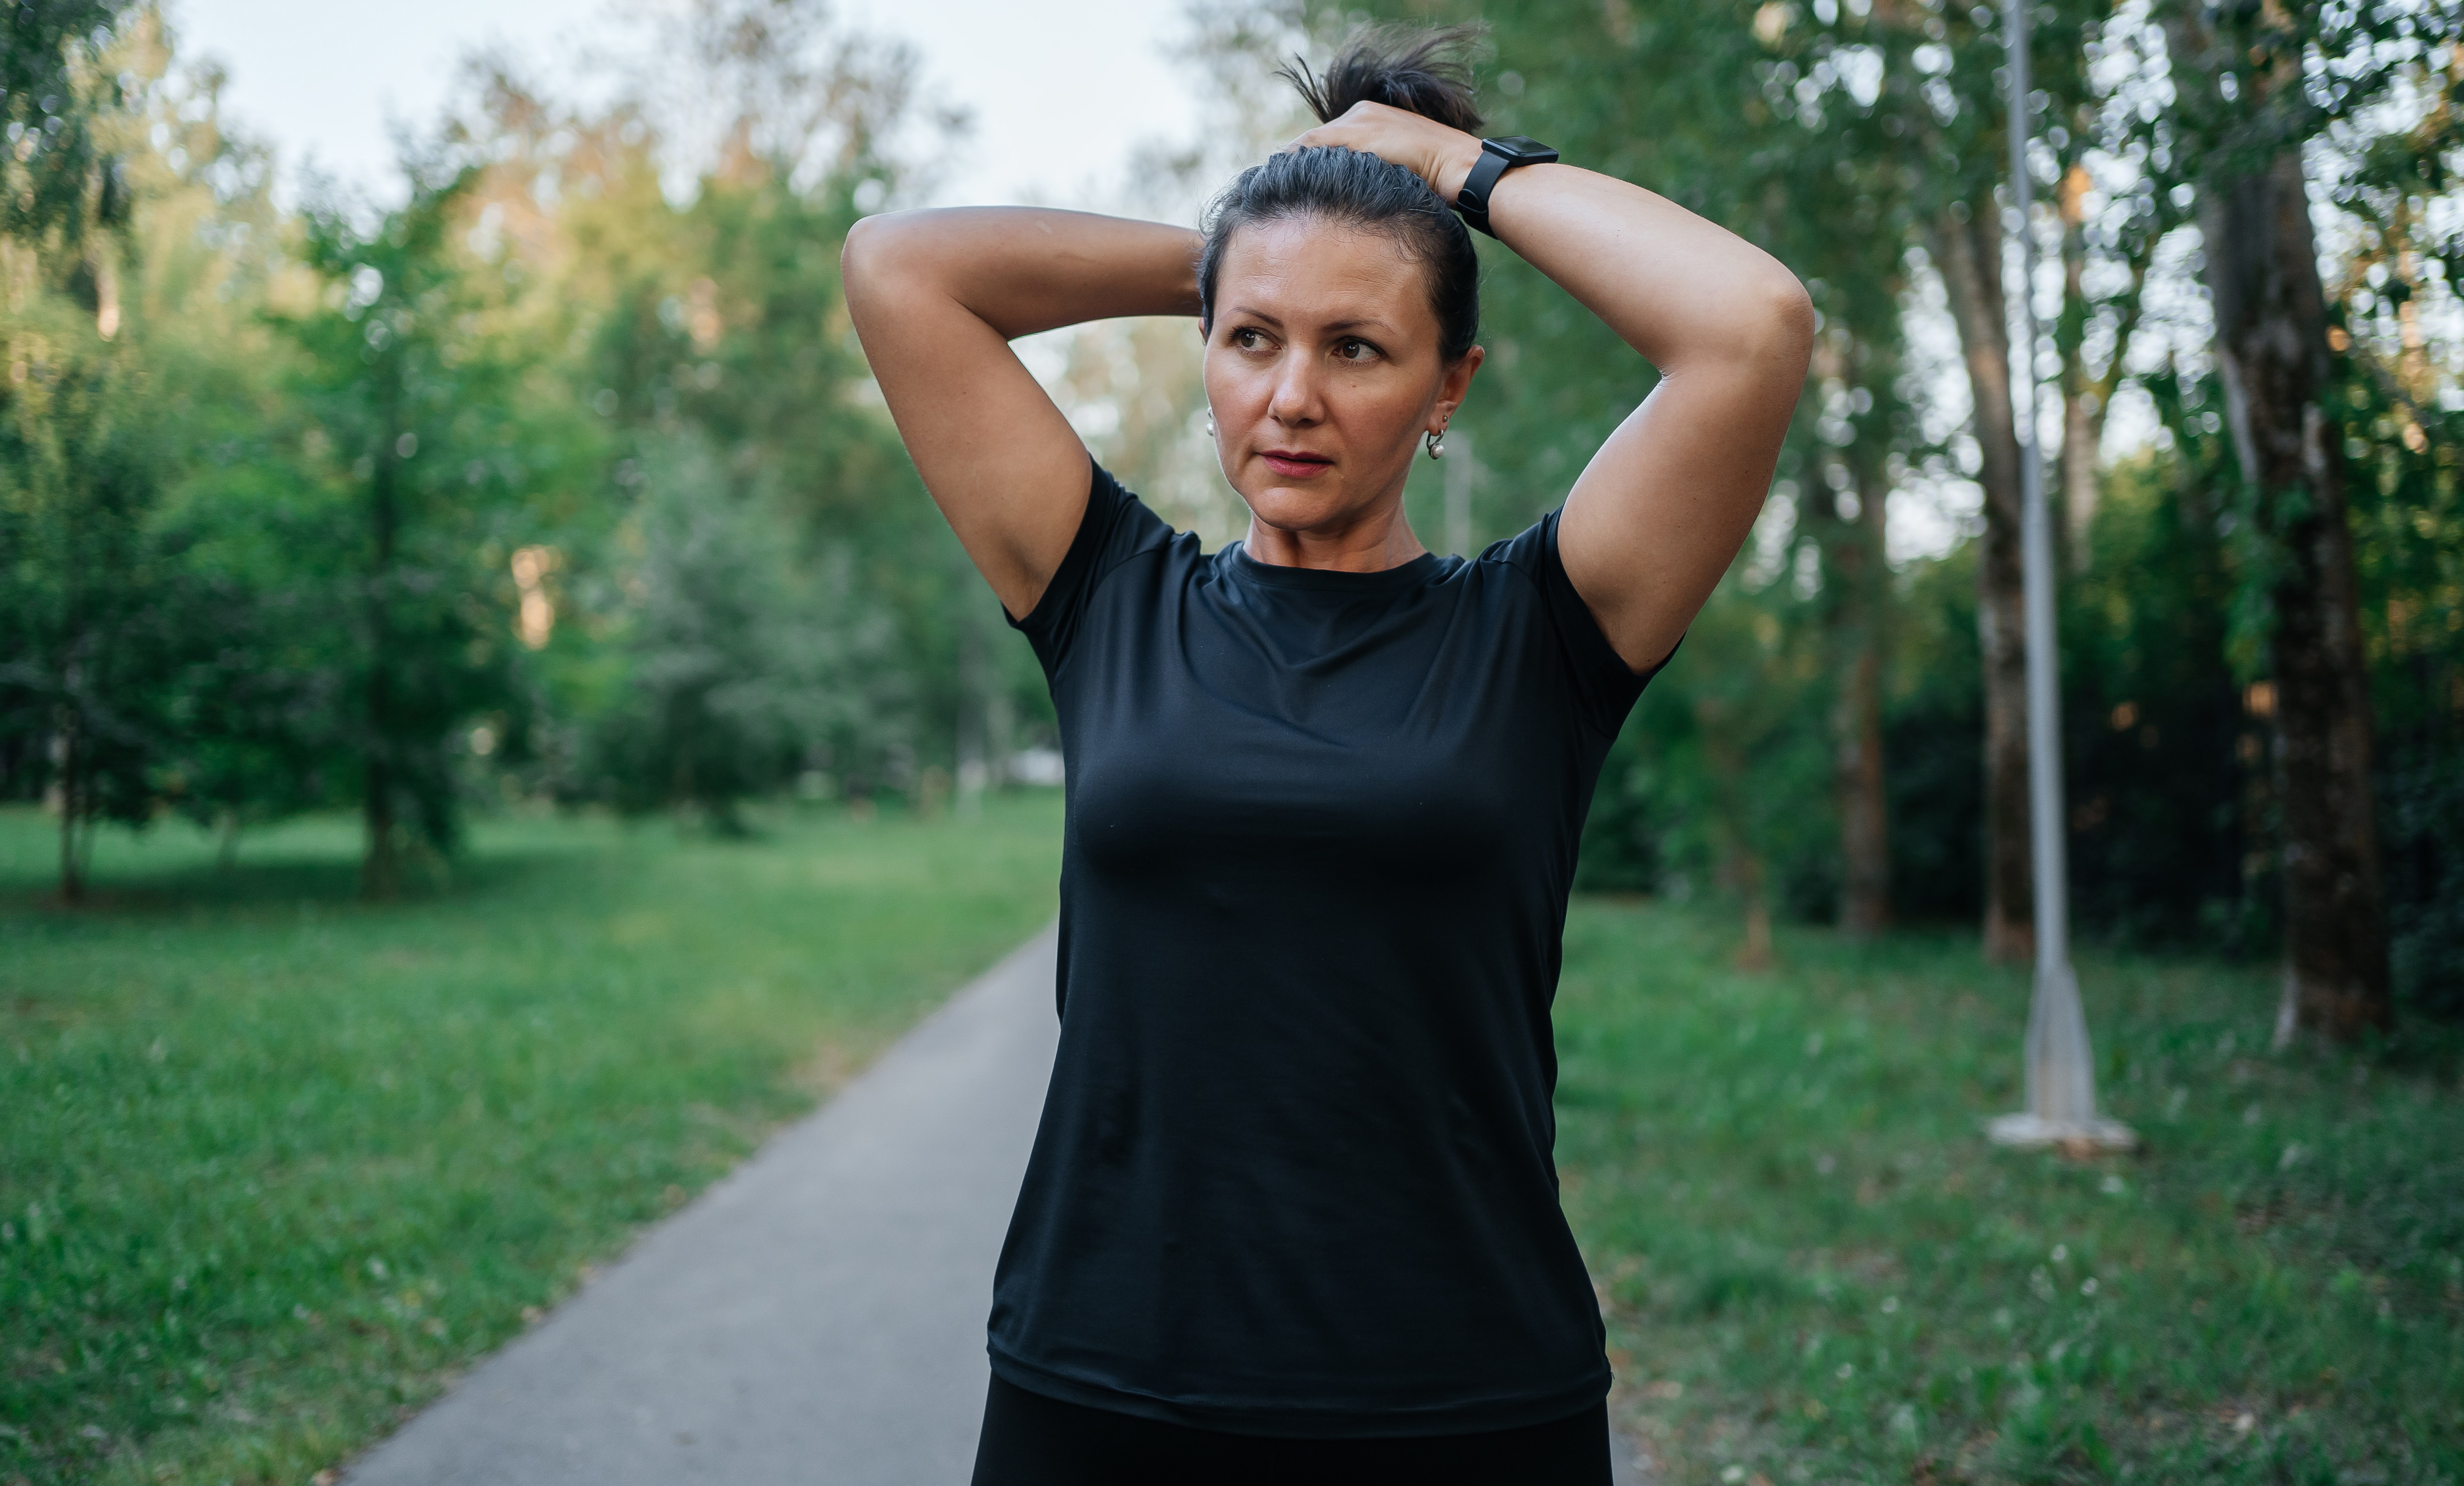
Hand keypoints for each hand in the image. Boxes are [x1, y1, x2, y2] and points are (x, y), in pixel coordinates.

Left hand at [1286, 102, 1485, 202]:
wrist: (1461, 168)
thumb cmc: (1438, 179)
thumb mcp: (1401, 172)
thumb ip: (1375, 173)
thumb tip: (1352, 197)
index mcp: (1371, 115)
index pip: (1327, 138)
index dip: (1305, 160)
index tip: (1286, 181)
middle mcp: (1362, 111)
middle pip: (1315, 139)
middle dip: (1294, 162)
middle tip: (1270, 186)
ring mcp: (1361, 121)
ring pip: (1312, 142)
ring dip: (1292, 164)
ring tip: (1271, 186)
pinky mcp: (1361, 134)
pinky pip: (1317, 146)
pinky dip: (1300, 162)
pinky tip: (1286, 180)